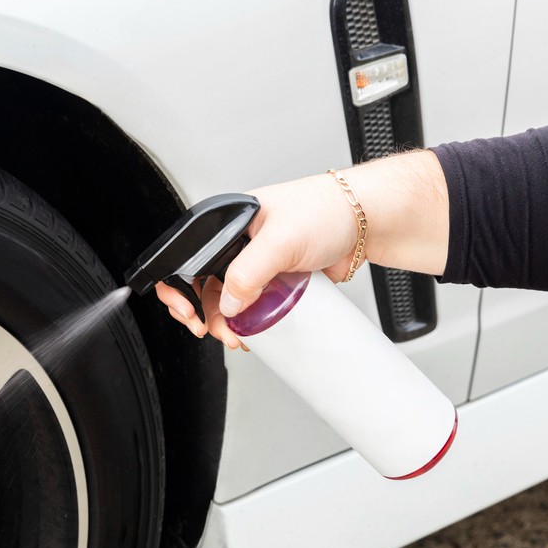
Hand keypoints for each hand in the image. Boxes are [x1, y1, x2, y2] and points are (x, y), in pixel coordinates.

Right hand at [155, 150, 449, 348]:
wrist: (368, 222)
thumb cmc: (327, 210)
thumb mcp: (281, 239)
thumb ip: (249, 271)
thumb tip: (228, 303)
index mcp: (227, 223)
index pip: (188, 258)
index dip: (180, 287)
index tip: (189, 311)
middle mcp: (239, 243)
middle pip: (206, 286)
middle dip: (208, 315)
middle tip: (220, 332)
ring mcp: (259, 263)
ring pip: (230, 300)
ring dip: (229, 324)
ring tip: (240, 337)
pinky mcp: (277, 280)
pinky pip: (256, 306)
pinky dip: (252, 323)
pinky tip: (256, 334)